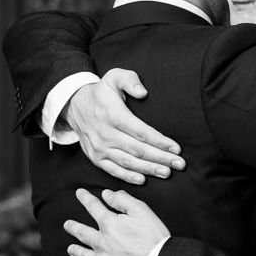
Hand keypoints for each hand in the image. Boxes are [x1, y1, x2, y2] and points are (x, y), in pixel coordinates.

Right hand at [64, 68, 185, 183]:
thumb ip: (130, 80)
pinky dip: (128, 176)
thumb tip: (143, 93)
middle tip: (179, 164)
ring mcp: (99, 147)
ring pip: (127, 162)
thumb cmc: (102, 92)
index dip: (160, 141)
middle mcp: (105, 133)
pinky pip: (113, 170)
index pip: (141, 131)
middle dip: (160, 158)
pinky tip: (143, 179)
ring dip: (148, 169)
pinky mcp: (95, 157)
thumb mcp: (114, 76)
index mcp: (113, 115)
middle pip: (138, 149)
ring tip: (167, 173)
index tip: (176, 148)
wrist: (75, 105)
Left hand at [64, 188, 169, 255]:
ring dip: (76, 251)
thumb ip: (122, 200)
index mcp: (109, 225)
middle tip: (67, 224)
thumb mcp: (141, 211)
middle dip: (74, 227)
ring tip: (70, 249)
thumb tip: (106, 194)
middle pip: (83, 233)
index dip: (86, 199)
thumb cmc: (152, 237)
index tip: (79, 193)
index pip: (94, 208)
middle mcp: (102, 243)